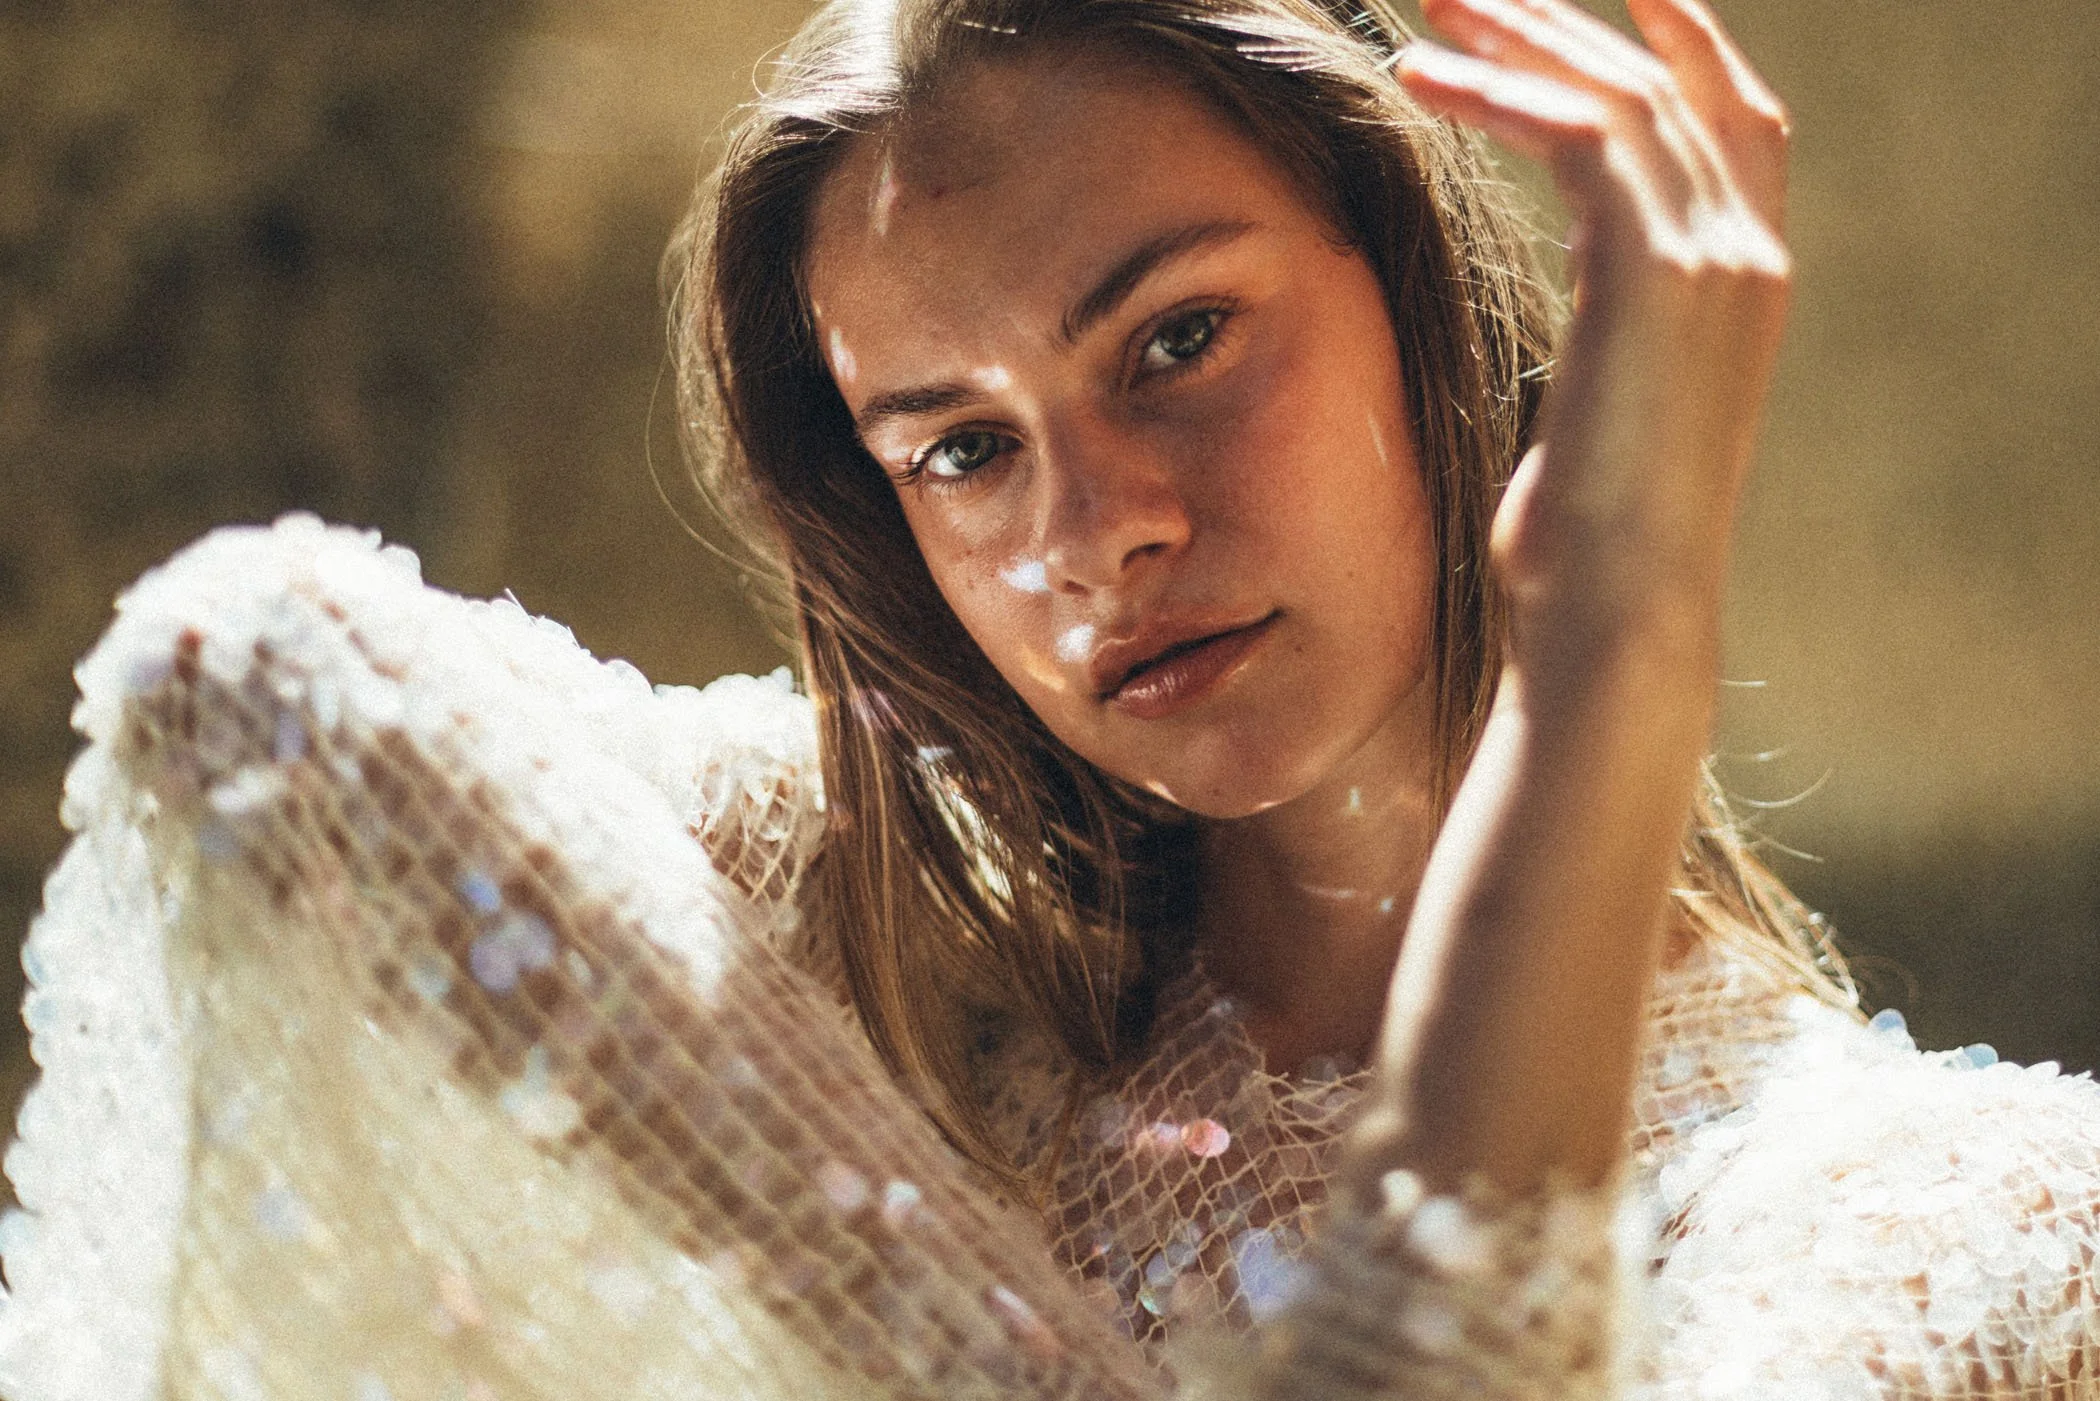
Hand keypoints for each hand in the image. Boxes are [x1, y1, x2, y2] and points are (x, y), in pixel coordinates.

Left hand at [1398, 0, 1792, 660]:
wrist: (1615, 612)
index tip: (1599, 1)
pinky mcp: (1657, 275)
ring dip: (1522, 41)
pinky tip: (1429, 84)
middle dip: (1567, 23)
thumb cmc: (1586, 542)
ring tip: (1428, 15)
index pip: (1735, 121)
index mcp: (1744, 287)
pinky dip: (1503, 97)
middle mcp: (1748, 258)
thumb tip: (1563, 302)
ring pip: (1623, 94)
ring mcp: (1715, 262)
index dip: (1680, 45)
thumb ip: (1606, 328)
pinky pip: (1579, 137)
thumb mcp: (1604, 410)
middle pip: (1673, 85)